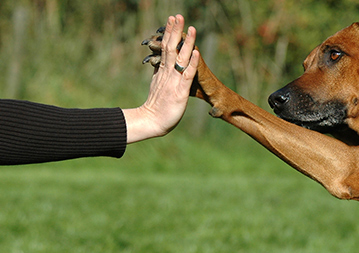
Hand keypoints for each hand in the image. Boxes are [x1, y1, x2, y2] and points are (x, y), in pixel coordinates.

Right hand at [123, 14, 199, 143]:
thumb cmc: (157, 106)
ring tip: (190, 27)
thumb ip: (158, 73)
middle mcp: (168, 73)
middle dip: (175, 31)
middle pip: (171, 47)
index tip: (172, 19)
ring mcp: (174, 81)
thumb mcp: (157, 85)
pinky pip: (187, 75)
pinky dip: (192, 63)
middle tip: (178, 15)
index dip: (169, 33)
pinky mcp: (180, 91)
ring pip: (180, 57)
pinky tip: (196, 52)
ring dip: (185, 42)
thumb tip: (157, 62)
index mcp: (163, 71)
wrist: (152, 121)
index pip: (166, 47)